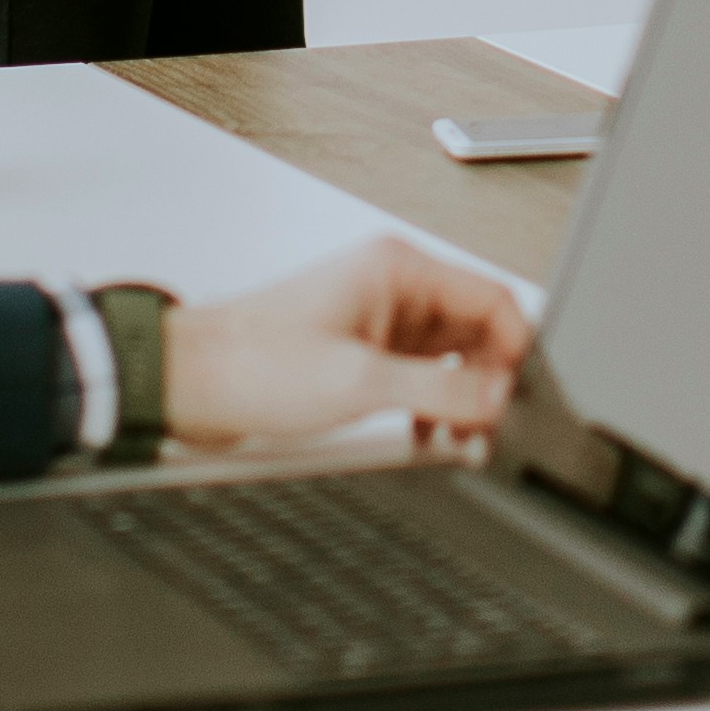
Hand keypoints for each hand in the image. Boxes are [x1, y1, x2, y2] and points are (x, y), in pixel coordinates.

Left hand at [157, 238, 530, 451]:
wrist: (189, 384)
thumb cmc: (252, 365)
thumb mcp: (360, 383)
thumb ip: (440, 389)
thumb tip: (499, 397)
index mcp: (397, 270)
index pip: (492, 299)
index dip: (516, 349)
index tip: (520, 395)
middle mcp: (391, 288)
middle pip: (476, 331)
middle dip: (488, 382)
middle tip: (489, 429)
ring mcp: (377, 321)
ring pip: (451, 359)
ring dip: (459, 400)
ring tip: (459, 440)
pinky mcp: (362, 353)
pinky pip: (420, 378)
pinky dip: (431, 408)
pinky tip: (424, 437)